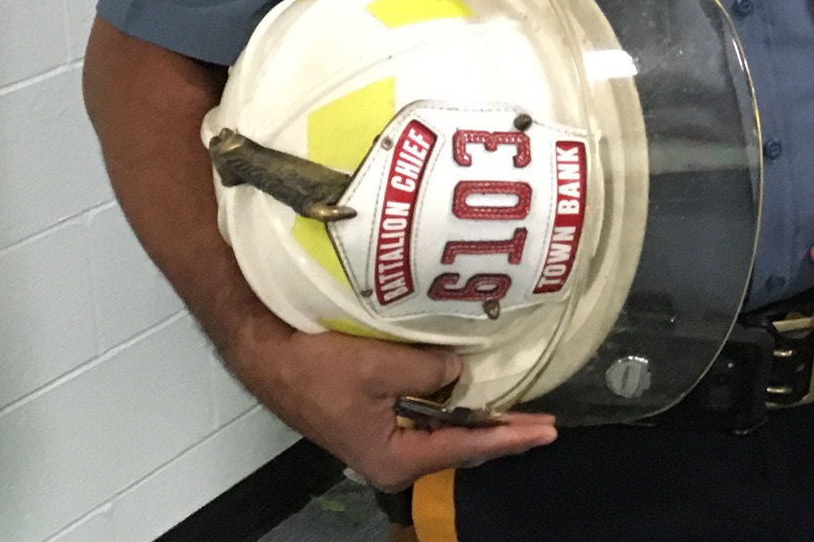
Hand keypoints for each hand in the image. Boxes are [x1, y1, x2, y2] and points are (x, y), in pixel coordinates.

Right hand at [226, 315, 555, 490]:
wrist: (265, 354)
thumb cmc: (314, 365)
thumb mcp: (381, 366)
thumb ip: (430, 370)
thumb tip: (460, 369)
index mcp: (395, 458)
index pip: (467, 446)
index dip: (510, 436)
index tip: (547, 430)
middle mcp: (392, 459)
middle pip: (459, 446)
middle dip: (500, 432)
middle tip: (544, 422)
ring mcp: (382, 441)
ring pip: (442, 430)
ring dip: (476, 418)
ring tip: (517, 410)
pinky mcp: (373, 420)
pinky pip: (423, 415)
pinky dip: (449, 404)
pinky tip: (469, 392)